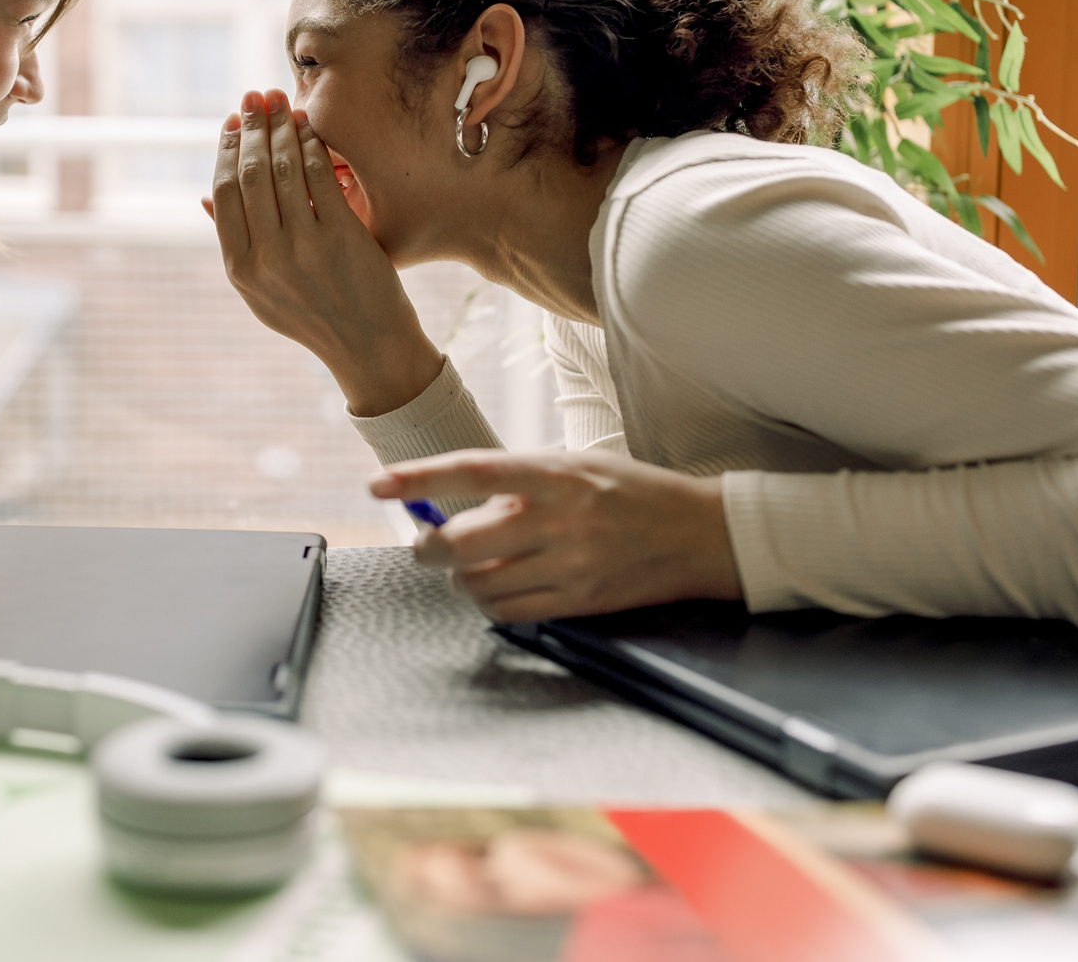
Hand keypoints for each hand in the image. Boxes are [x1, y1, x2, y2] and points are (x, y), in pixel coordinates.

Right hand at [206, 89, 443, 415]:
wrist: (369, 345)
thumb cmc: (314, 314)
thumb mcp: (261, 292)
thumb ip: (236, 245)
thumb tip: (204, 198)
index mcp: (240, 269)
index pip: (224, 193)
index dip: (226, 151)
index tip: (231, 123)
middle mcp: (266, 258)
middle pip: (249, 174)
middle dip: (251, 127)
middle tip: (255, 98)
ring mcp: (304, 248)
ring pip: (283, 169)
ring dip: (281, 128)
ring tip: (283, 103)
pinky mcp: (340, 238)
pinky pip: (320, 176)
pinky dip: (313, 146)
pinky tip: (311, 128)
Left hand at [370, 450, 740, 620]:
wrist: (700, 535)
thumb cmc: (634, 492)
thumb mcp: (578, 465)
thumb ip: (522, 479)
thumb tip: (457, 499)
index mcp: (557, 474)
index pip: (472, 470)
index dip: (418, 478)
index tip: (378, 484)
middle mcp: (560, 519)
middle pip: (461, 542)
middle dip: (427, 547)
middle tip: (424, 542)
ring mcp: (569, 565)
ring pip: (478, 582)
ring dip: (459, 577)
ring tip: (469, 565)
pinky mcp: (578, 602)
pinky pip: (508, 612)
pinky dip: (488, 602)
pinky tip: (496, 586)